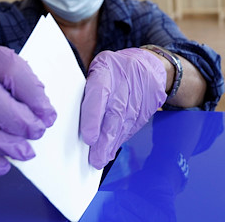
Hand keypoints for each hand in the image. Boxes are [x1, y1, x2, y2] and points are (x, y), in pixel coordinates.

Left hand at [80, 48, 166, 168]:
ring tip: (102, 158)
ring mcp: (139, 96)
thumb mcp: (98, 68)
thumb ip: (88, 89)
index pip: (99, 94)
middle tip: (96, 158)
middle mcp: (124, 83)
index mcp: (106, 70)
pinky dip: (122, 138)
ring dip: (113, 143)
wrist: (148, 66)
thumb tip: (76, 119)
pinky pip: (133, 126)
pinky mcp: (147, 108)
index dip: (93, 118)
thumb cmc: (115, 69)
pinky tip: (113, 148)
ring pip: (125, 123)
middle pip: (114, 115)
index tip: (89, 138)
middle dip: (104, 139)